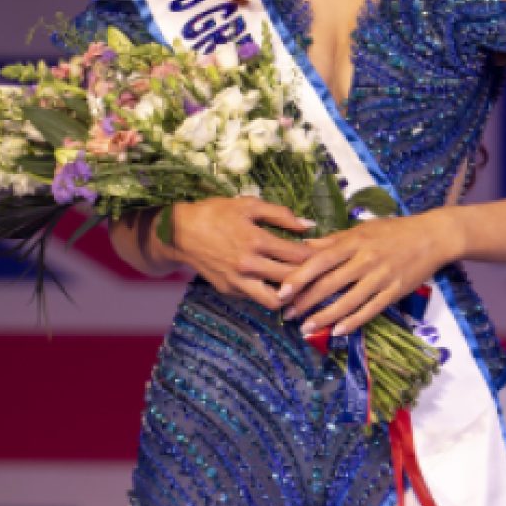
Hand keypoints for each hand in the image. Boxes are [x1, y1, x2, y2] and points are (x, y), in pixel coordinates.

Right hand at [149, 196, 316, 308]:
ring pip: (275, 301)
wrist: (180, 233)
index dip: (316, 256)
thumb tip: (309, 225)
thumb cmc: (215, 214)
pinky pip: (256, 298)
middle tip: (319, 274)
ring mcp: (238, 282)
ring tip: (300, 288)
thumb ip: (281, 215)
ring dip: (289, 296)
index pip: (297, 256)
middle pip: (291, 281)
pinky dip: (269, 293)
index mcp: (256, 241)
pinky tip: (278, 286)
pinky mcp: (230, 291)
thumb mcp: (248, 205)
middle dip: (309, 278)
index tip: (325, 254)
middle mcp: (249, 265)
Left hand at [278, 209, 459, 336]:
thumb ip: (333, 240)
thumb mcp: (362, 229)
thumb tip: (303, 247)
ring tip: (307, 328)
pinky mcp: (394, 291)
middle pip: (330, 284)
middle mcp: (366, 259)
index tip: (282, 291)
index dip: (300, 276)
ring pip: (348, 301)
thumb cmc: (394, 231)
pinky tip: (337, 331)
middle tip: (287, 314)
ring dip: (325, 316)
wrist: (433, 236)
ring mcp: (381, 277)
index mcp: (355, 241)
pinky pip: (370, 309)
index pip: (321, 260)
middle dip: (306, 301)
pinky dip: (353, 321)